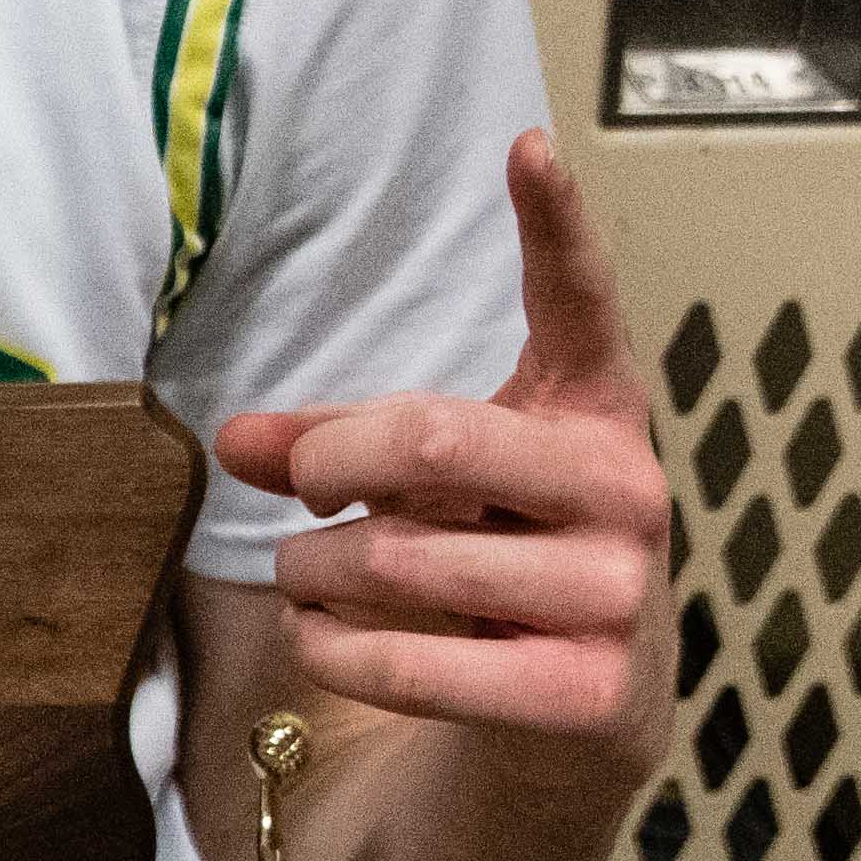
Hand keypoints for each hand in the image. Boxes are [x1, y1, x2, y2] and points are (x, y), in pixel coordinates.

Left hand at [206, 132, 674, 753]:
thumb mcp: (431, 482)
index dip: (555, 227)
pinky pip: (402, 660)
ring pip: (396, 557)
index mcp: (597, 412)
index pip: (580, 303)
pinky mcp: (586, 697)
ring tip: (312, 575)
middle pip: (430, 438)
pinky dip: (328, 648)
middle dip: (326, 463)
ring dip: (312, 570)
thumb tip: (233, 437)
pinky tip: (325, 639)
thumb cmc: (497, 558)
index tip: (527, 148)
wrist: (582, 713)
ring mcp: (617, 598)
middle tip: (297, 486)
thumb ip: (334, 445)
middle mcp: (627, 491)